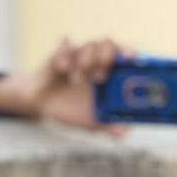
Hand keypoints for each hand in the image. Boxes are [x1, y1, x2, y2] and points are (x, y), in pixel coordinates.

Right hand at [0, 37, 129, 134]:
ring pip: (88, 46)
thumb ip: (108, 125)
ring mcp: (78, 56)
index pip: (124, 55)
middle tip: (100, 78)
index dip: (129, 53)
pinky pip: (64, 47)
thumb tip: (123, 132)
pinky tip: (64, 69)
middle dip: (106, 57)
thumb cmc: (74, 108)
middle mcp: (96, 59)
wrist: (45, 107)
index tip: (131, 59)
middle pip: (108, 44)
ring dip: (86, 62)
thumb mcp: (91, 121)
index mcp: (109, 72)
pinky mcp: (59, 56)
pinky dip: (66, 57)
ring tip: (76, 82)